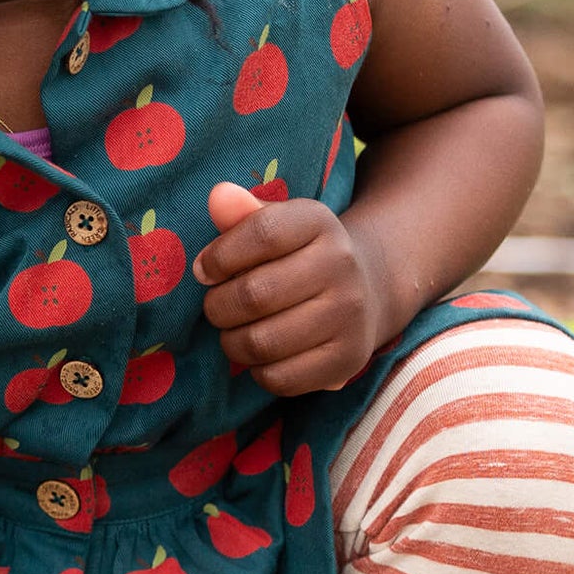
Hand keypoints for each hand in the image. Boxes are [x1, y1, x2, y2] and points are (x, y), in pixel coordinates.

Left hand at [192, 182, 382, 395]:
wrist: (367, 289)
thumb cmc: (298, 255)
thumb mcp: (275, 224)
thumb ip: (241, 213)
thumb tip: (217, 195)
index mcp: (318, 222)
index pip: (261, 234)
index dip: (219, 257)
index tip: (205, 270)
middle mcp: (342, 266)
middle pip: (253, 294)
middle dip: (218, 306)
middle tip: (217, 306)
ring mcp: (350, 316)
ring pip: (261, 342)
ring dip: (231, 341)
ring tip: (234, 331)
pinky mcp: (348, 360)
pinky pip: (280, 378)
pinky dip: (257, 370)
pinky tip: (261, 354)